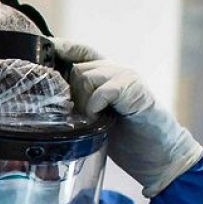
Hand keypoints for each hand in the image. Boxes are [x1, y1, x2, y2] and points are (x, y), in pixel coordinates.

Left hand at [54, 40, 202, 196]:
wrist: (159, 156)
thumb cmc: (125, 139)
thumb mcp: (93, 119)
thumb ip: (78, 103)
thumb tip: (47, 100)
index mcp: (106, 75)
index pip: (80, 51)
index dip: (61, 48)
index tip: (43, 49)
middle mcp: (116, 71)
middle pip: (77, 66)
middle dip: (69, 91)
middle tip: (77, 114)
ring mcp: (127, 78)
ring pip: (86, 76)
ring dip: (83, 101)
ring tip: (92, 119)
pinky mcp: (136, 91)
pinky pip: (103, 90)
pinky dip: (95, 106)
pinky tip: (99, 118)